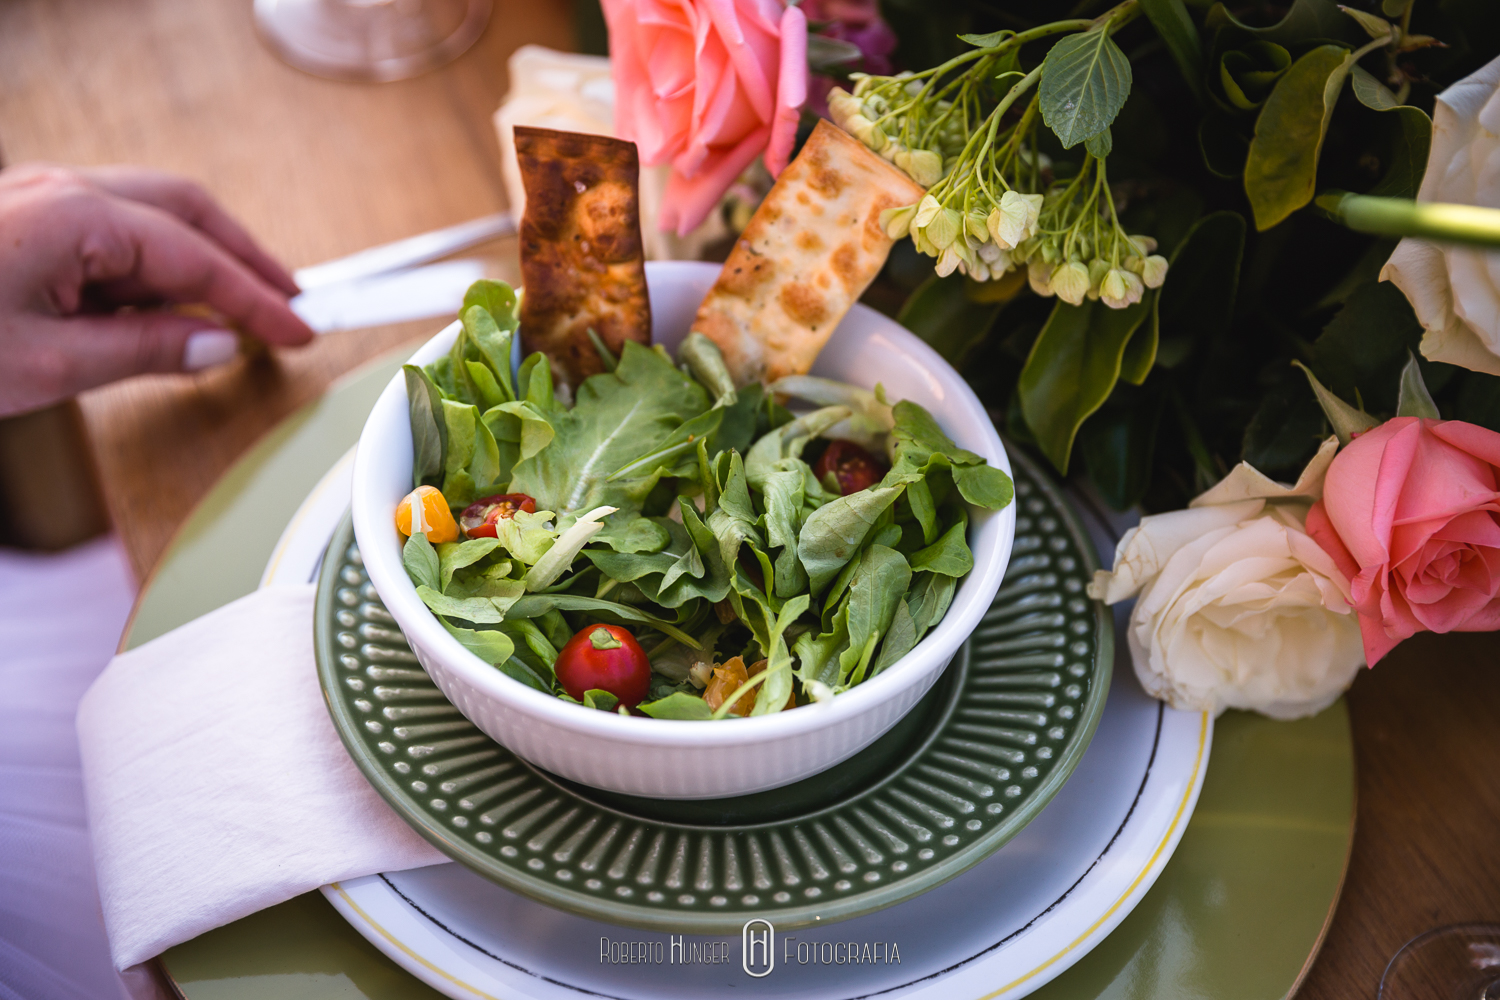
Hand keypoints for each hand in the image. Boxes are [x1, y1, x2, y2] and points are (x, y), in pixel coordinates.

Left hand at [0, 164, 313, 416]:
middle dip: (244, 257)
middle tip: (287, 299)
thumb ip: (144, 350)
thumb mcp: (50, 363)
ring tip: (230, 308)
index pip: (196, 259)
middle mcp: (60, 192)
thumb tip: (213, 344)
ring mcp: (39, 199)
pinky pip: (109, 227)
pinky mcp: (23, 219)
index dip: (256, 300)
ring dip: (198, 258)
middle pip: (186, 211)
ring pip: (149, 214)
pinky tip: (161, 302)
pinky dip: (151, 262)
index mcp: (74, 217)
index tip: (295, 328)